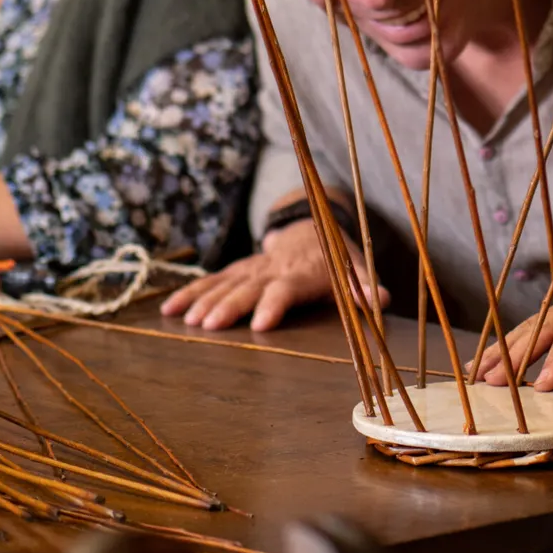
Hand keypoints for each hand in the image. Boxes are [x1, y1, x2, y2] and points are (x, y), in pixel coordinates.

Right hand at [159, 220, 386, 331]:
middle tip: (209, 325)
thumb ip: (367, 286)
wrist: (312, 226)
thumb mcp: (358, 268)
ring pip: (225, 283)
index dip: (275, 304)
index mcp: (303, 273)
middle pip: (249, 288)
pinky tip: (169, 310)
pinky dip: (190, 293)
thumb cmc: (338, 258)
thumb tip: (384, 300)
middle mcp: (274, 269)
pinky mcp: (238, 269)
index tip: (261, 324)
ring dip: (205, 300)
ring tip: (188, 321)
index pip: (287, 289)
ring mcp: (252, 268)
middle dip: (229, 306)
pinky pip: (211, 280)